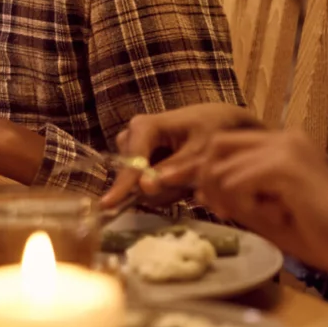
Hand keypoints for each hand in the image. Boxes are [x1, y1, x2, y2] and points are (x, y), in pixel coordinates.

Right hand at [102, 103, 260, 208]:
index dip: (123, 185)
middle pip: (134, 176)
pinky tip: (182, 179)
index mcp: (144, 127)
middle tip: (190, 182)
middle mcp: (132, 136)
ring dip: (166, 189)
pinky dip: (166, 188)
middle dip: (160, 187)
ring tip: (189, 178)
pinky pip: (145, 185)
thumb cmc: (212, 131)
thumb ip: (173, 171)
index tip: (108, 205)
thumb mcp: (200, 151)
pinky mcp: (139, 160)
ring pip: (140, 184)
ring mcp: (133, 149)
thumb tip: (143, 188)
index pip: (131, 161)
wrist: (219, 122)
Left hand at [193, 129, 327, 277]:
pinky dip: (245, 206)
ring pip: (221, 168)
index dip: (212, 176)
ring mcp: (285, 147)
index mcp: (284, 143)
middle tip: (226, 212)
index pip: (226, 145)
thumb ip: (237, 197)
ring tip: (264, 217)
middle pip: (216, 147)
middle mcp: (284, 136)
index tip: (220, 207)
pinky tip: (275, 217)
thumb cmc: (325, 236)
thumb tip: (201, 189)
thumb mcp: (270, 213)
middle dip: (210, 182)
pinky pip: (235, 184)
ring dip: (231, 200)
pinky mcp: (285, 165)